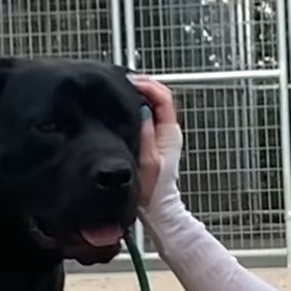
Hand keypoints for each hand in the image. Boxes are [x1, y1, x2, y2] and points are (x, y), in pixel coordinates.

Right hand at [130, 74, 181, 209]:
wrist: (157, 208)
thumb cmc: (154, 191)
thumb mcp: (147, 161)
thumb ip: (146, 135)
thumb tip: (142, 110)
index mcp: (170, 132)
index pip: (164, 97)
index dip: (148, 86)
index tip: (131, 82)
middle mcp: (168, 131)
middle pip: (159, 96)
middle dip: (143, 86)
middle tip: (123, 81)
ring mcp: (162, 135)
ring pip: (153, 105)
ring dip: (139, 95)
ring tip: (121, 90)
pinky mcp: (155, 140)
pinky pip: (147, 115)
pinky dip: (136, 106)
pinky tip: (123, 107)